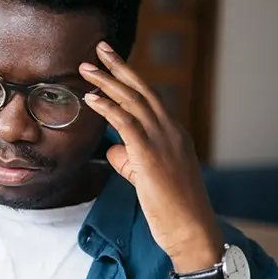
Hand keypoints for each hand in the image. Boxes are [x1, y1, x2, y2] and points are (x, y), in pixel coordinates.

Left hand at [79, 41, 222, 270]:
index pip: (148, 98)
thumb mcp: (146, 178)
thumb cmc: (170, 209)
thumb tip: (113, 147)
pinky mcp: (151, 156)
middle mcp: (171, 131)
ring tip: (85, 67)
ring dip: (107, 81)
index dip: (128, 77)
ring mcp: (163, 141)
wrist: (191, 231)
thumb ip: (130, 159)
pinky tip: (91, 98)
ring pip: (133, 101)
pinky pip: (127, 124)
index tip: (111, 61)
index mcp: (173, 134)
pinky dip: (108, 107)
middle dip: (119, 67)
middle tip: (99, 47)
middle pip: (141, 90)